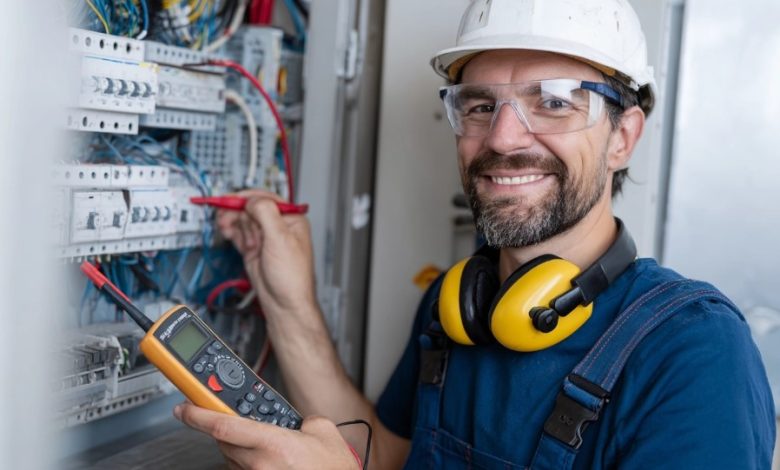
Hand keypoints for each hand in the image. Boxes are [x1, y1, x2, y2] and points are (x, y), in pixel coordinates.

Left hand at [174, 403, 359, 469]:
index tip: (184, 407)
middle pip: (224, 440)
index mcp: (273, 444)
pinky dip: (249, 465)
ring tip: (266, 448)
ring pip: (232, 459)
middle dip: (226, 427)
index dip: (197, 414)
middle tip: (236, 421)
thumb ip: (304, 419)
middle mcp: (259, 465)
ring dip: (239, 449)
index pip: (221, 424)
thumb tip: (296, 419)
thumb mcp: (325, 432)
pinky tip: (268, 462)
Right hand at [216, 190, 316, 317]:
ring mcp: (264, 238)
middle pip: (251, 209)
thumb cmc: (292, 277)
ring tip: (224, 225)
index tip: (229, 198)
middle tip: (224, 214)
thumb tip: (252, 200)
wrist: (284, 303)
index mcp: (291, 219)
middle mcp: (278, 227)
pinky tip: (226, 231)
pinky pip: (239, 234)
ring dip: (232, 221)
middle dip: (238, 211)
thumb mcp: (280, 239)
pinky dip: (231, 231)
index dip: (247, 197)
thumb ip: (266, 214)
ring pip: (243, 221)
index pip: (267, 199)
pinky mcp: (253, 249)